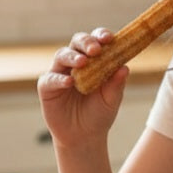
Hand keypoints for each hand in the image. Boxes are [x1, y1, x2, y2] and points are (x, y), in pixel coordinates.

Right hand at [37, 28, 128, 148]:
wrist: (84, 137)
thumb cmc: (99, 113)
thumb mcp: (112, 99)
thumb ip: (117, 84)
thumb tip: (125, 67)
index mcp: (94, 60)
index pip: (97, 41)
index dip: (101, 36)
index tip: (109, 39)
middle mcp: (76, 62)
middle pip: (77, 42)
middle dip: (86, 42)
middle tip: (95, 50)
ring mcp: (60, 72)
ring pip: (62, 55)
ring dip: (72, 57)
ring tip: (83, 63)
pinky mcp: (47, 87)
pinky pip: (50, 78)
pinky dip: (59, 78)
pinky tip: (69, 82)